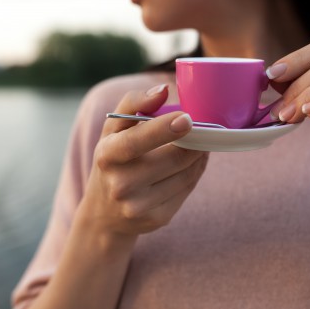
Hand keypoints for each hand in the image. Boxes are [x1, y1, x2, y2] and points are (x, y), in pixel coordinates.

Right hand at [81, 84, 208, 244]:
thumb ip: (134, 103)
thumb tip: (163, 90)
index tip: (187, 118)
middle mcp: (120, 184)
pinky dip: (195, 172)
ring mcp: (139, 206)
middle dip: (196, 141)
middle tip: (205, 127)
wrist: (104, 213)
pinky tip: (192, 164)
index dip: (162, 129)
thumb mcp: (112, 130)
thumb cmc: (113, 159)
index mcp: (107, 156)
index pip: (136, 141)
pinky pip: (188, 189)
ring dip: (200, 155)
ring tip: (200, 144)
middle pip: (173, 158)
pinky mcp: (157, 219)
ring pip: (186, 174)